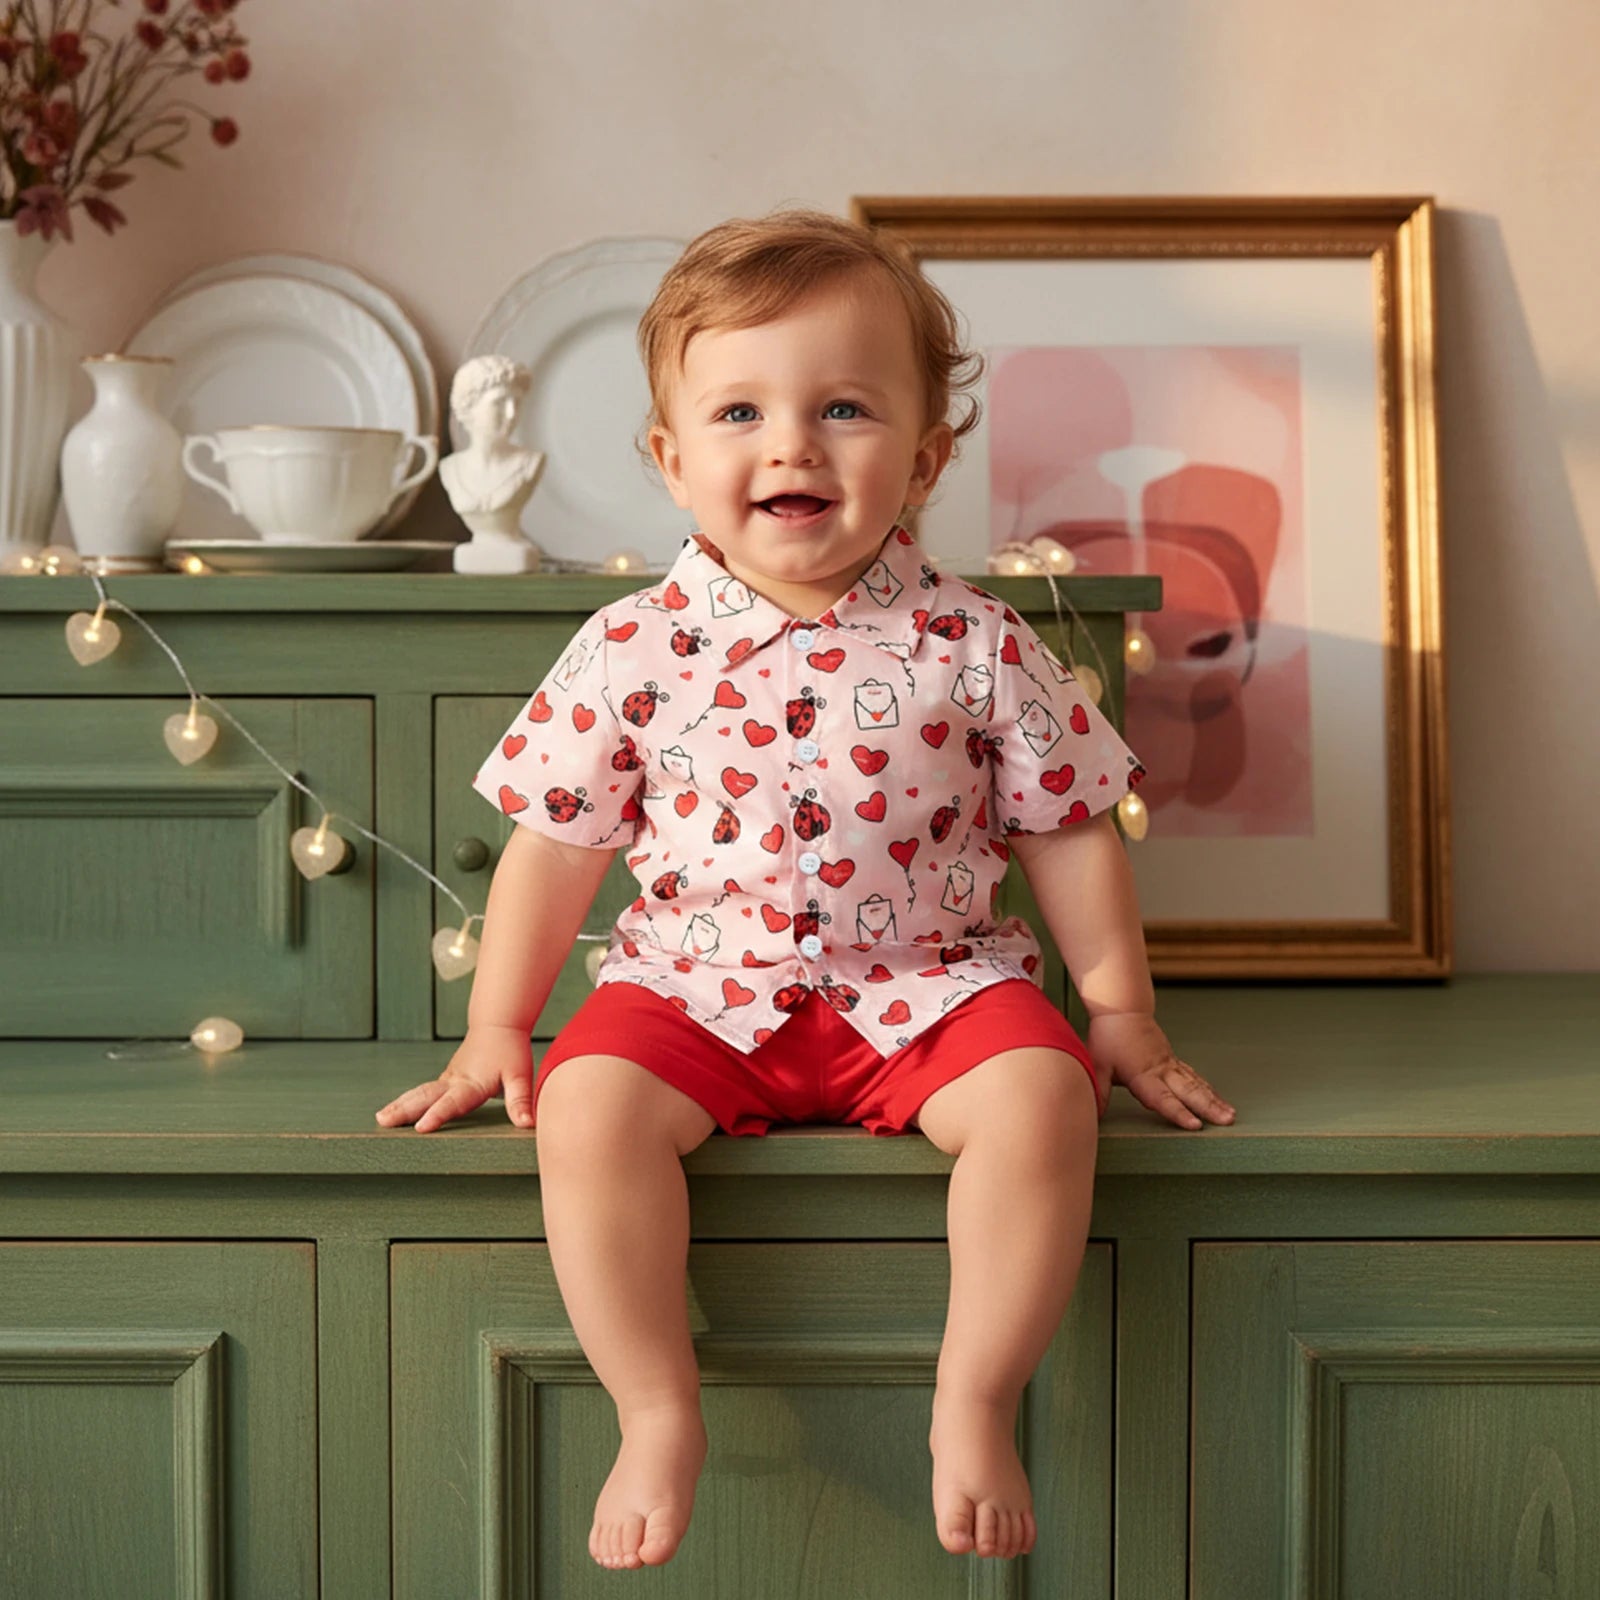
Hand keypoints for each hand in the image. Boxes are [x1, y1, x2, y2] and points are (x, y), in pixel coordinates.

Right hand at [374, 1023, 534, 1133]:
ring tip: (381, 1118)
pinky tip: (395, 1111)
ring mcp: (447, 1079)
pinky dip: (407, 1100)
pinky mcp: (445, 1080)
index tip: (421, 1127)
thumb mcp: (520, 1076)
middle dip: (405, 1109)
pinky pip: (423, 1091)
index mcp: (472, 1083)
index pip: (453, 1102)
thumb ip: (521, 1101)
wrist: (498, 1025)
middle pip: (426, 1096)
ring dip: (400, 1104)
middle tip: (383, 1121)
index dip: (438, 1115)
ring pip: (420, 1092)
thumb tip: (528, 1124)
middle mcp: (454, 1081)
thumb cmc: (510, 1051)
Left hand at [1087, 1011, 1235, 1130]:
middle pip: (1188, 1092)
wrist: (1123, 1011)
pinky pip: (1194, 1077)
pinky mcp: (1173, 1061)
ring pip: (1196, 1084)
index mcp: (1142, 1074)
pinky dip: (1208, 1089)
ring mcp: (1170, 1064)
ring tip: (1231, 1115)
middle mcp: (1161, 1070)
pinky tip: (1218, 1100)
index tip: (1196, 1125)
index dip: (1178, 1112)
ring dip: (1214, 1100)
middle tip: (1228, 1121)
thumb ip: (1098, 1090)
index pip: (1162, 1098)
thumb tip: (1091, 1115)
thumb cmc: (1108, 1038)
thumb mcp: (1097, 1064)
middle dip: (1208, 1108)